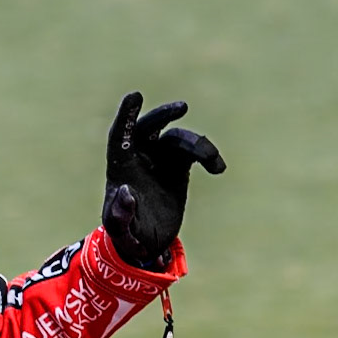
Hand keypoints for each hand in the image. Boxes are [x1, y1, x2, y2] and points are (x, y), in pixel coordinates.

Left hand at [103, 91, 225, 267]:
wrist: (149, 241)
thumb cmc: (128, 234)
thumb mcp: (121, 231)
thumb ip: (120, 215)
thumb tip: (126, 191)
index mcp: (120, 167)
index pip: (120, 135)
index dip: (127, 116)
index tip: (134, 96)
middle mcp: (139, 156)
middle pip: (148, 127)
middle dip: (163, 115)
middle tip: (181, 107)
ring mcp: (160, 158)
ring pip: (177, 139)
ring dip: (197, 145)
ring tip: (213, 162)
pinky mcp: (178, 166)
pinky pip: (193, 152)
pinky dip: (207, 155)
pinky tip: (218, 168)